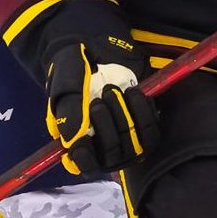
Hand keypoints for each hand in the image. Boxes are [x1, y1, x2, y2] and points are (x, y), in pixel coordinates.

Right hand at [45, 43, 158, 175]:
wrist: (96, 51)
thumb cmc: (74, 74)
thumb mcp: (65, 88)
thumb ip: (68, 113)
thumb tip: (74, 139)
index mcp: (77, 143)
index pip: (84, 166)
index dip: (84, 158)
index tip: (83, 138)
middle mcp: (103, 148)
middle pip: (111, 155)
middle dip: (105, 124)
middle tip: (99, 98)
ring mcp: (127, 141)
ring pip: (133, 146)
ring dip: (124, 117)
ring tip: (113, 91)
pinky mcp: (145, 129)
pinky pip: (150, 132)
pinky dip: (143, 112)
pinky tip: (132, 92)